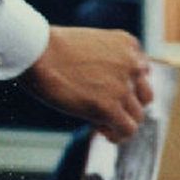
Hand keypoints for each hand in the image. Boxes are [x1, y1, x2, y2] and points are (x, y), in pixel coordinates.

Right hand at [19, 26, 153, 141]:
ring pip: (137, 115)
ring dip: (121, 121)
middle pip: (144, 96)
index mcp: (129, 45)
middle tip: (108, 110)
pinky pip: (127, 129)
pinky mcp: (110, 106)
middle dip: (128, 105)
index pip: (142, 74)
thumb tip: (105, 89)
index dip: (127, 87)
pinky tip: (104, 132)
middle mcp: (133, 65)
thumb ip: (105, 62)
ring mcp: (123, 87)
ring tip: (103, 123)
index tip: (110, 93)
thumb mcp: (88, 45)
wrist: (35, 50)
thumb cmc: (49, 46)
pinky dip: (118, 135)